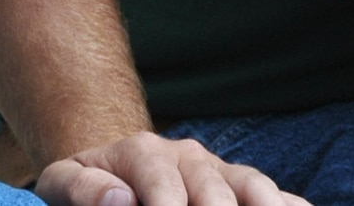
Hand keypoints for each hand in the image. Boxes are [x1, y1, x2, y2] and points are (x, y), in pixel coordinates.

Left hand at [37, 134, 310, 205]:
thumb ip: (82, 187)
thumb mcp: (65, 181)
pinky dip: (288, 204)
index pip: (161, 181)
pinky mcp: (238, 187)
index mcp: (143, 152)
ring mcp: (218, 171)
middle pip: (212, 188)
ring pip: (250, 185)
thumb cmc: (87, 184)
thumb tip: (117, 200)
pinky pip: (272, 193)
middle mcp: (188, 157)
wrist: (113, 166)